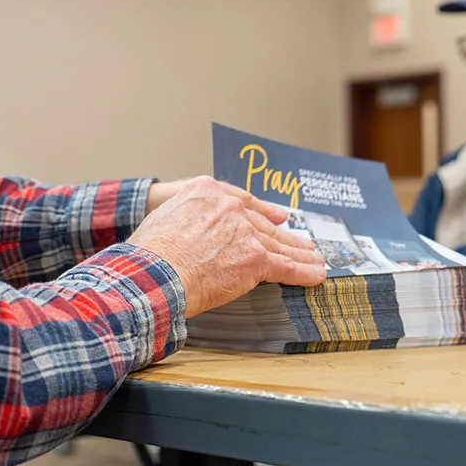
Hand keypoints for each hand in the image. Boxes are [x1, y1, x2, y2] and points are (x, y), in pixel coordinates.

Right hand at [129, 176, 326, 317]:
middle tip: (300, 242)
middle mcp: (229, 207)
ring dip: (299, 253)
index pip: (242, 200)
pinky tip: (316, 274)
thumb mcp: (163, 216)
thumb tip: (190, 233)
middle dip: (283, 235)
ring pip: (277, 244)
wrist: (155, 272)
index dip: (263, 210)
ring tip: (314, 258)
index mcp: (205, 191)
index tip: (278, 214)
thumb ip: (187, 216)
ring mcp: (245, 232)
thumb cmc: (150, 253)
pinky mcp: (256, 258)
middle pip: (263, 223)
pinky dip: (303, 272)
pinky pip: (285, 266)